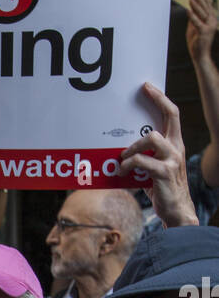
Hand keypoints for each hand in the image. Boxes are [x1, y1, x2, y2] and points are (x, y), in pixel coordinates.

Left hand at [119, 83, 197, 227]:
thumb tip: (121, 151)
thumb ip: (145, 156)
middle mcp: (176, 148)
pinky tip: (121, 172)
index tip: (148, 86)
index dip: (161, 98)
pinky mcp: (164, 173)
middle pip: (170, 116)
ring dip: (133, 146)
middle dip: (156, 101)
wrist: (177, 211)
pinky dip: (128, 165)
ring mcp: (172, 160)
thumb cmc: (163, 189)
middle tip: (142, 92)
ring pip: (152, 138)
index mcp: (175, 144)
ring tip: (122, 157)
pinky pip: (142, 161)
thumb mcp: (155, 169)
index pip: (172, 115)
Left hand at [186, 0, 216, 67]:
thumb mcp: (194, 28)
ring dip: (196, 3)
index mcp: (211, 19)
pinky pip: (196, 22)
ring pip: (202, 12)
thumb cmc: (197, 43)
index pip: (207, 4)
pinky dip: (192, 15)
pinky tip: (187, 9)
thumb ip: (193, 19)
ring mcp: (209, 26)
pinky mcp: (204, 32)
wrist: (201, 56)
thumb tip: (190, 9)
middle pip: (205, 6)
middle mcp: (212, 21)